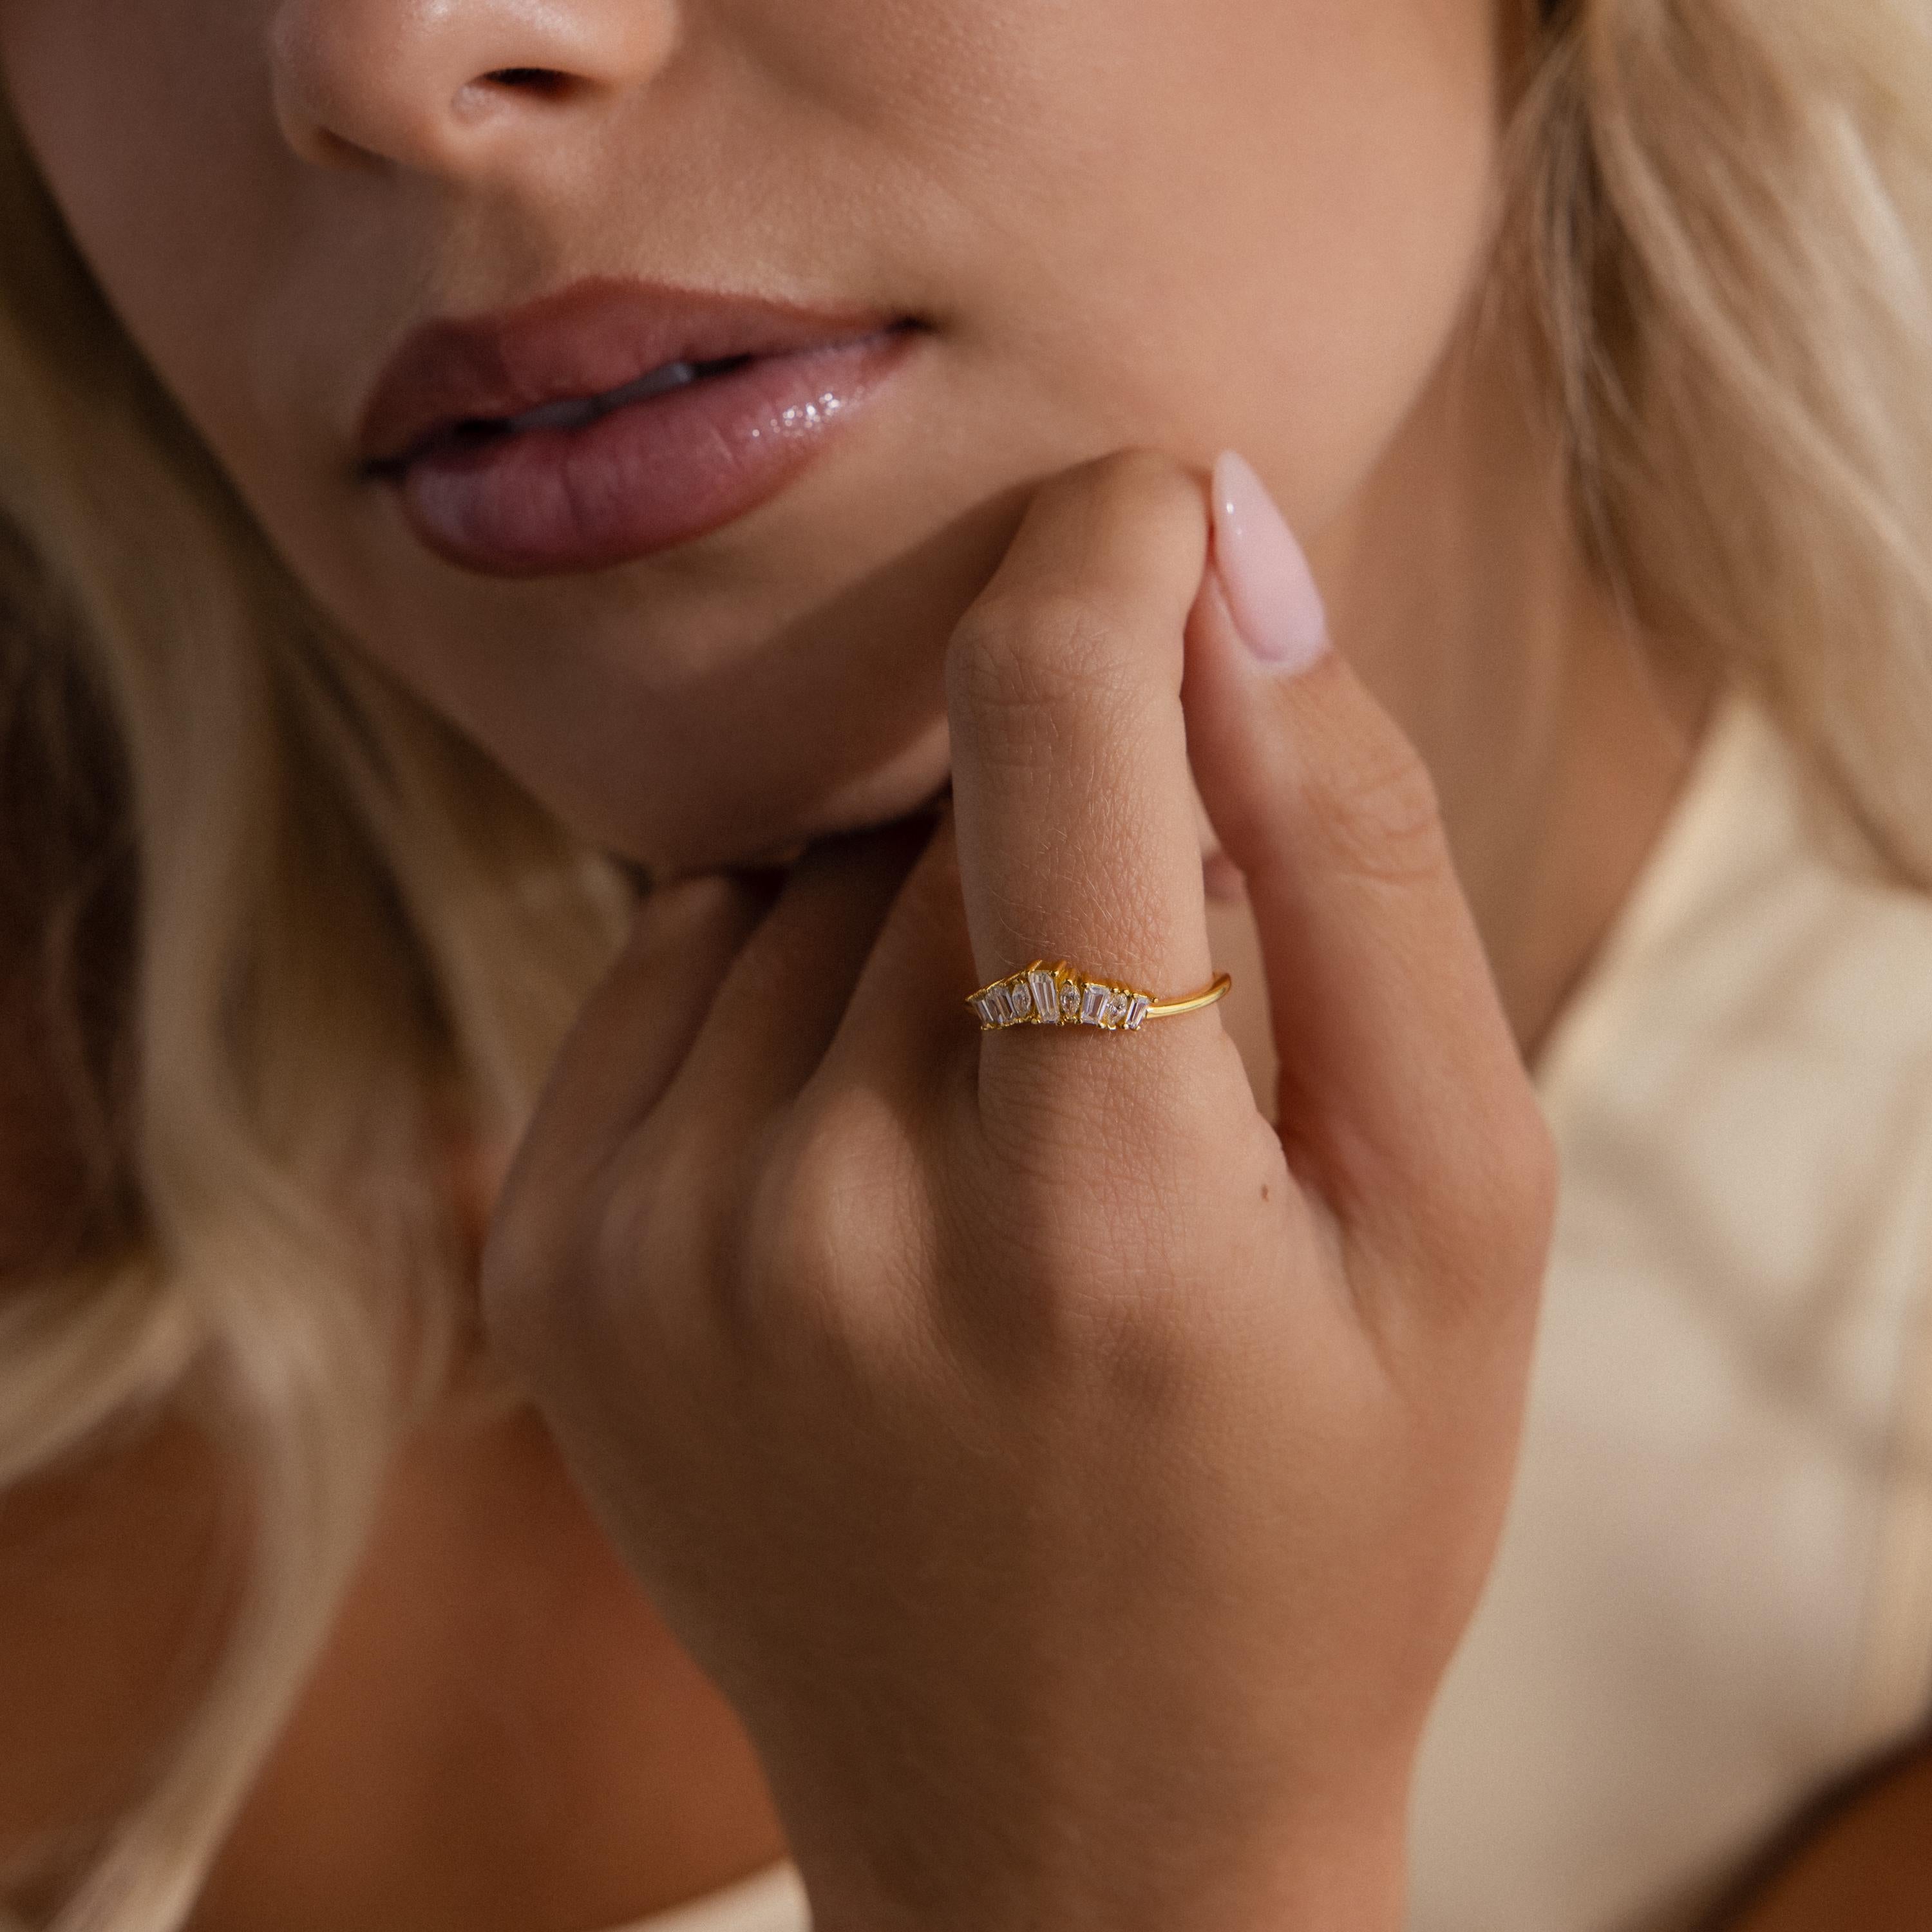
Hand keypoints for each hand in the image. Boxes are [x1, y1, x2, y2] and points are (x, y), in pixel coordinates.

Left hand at [480, 452, 1555, 1931]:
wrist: (1073, 1818)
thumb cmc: (1320, 1513)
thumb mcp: (1456, 1212)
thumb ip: (1356, 865)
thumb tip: (1228, 568)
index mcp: (1090, 1218)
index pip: (1056, 730)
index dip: (1116, 555)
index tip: (1163, 499)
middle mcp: (820, 1225)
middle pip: (942, 808)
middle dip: (1068, 820)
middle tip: (1152, 1019)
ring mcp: (649, 1244)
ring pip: (801, 874)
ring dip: (925, 914)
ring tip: (1021, 1125)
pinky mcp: (552, 1256)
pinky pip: (677, 956)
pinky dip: (793, 982)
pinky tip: (882, 1140)